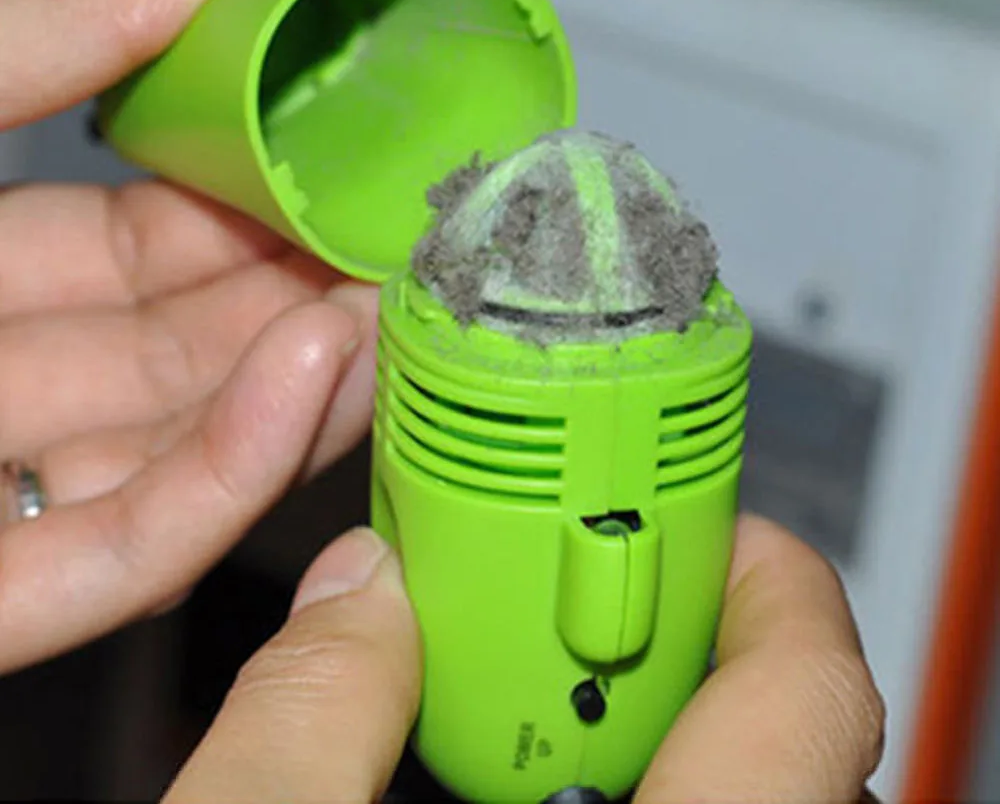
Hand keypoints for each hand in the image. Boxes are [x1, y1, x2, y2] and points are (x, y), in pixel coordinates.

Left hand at [0, 0, 378, 671]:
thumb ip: (67, 16)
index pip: (159, 233)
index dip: (265, 201)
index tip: (360, 166)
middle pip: (192, 346)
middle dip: (305, 297)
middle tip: (402, 252)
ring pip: (182, 450)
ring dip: (297, 387)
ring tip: (382, 315)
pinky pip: (119, 551)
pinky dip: (228, 476)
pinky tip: (312, 386)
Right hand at [163, 516, 883, 803]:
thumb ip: (296, 725)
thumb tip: (352, 591)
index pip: (809, 703)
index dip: (772, 584)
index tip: (716, 527)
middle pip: (798, 743)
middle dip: (697, 637)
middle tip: (615, 592)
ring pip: (756, 795)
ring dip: (674, 717)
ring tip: (574, 683)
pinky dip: (654, 782)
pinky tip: (566, 780)